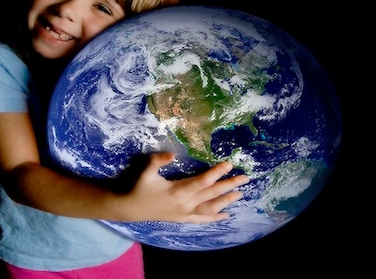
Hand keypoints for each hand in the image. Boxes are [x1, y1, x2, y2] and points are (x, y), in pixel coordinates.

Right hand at [118, 152, 249, 223]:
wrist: (129, 208)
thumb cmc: (138, 187)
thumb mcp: (146, 171)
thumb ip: (158, 160)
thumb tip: (172, 154)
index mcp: (178, 191)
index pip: (203, 180)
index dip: (217, 172)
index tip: (229, 164)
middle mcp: (185, 204)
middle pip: (212, 193)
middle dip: (229, 185)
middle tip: (245, 178)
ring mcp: (185, 213)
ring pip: (211, 207)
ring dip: (226, 201)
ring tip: (240, 194)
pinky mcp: (182, 219)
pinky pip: (202, 220)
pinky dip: (215, 218)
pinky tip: (226, 216)